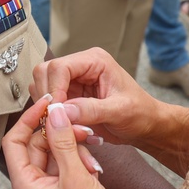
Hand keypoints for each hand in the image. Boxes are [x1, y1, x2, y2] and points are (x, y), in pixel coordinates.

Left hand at [3, 96, 146, 188]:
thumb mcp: (77, 176)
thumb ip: (63, 141)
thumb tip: (53, 112)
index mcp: (24, 187)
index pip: (14, 141)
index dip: (29, 118)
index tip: (48, 103)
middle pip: (36, 147)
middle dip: (60, 136)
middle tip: (83, 129)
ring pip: (53, 157)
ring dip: (73, 151)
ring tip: (92, 158)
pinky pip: (64, 170)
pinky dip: (78, 164)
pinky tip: (94, 169)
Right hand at [30, 47, 162, 147]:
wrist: (146, 127)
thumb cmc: (140, 114)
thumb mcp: (120, 112)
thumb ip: (91, 110)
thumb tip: (61, 111)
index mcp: (95, 61)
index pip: (60, 67)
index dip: (54, 89)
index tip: (56, 111)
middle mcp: (81, 67)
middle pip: (45, 73)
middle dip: (47, 97)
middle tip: (55, 119)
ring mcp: (72, 81)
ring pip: (41, 86)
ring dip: (47, 107)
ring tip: (64, 124)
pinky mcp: (68, 96)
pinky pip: (48, 102)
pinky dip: (50, 115)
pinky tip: (65, 126)